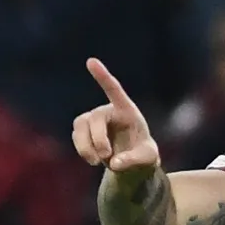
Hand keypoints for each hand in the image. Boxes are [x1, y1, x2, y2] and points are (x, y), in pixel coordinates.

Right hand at [73, 58, 159, 172]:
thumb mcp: (148, 158)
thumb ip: (134, 160)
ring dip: (86, 145)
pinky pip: (76, 136)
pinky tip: (93, 160)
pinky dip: (82, 149)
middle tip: (106, 157)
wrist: (132, 162)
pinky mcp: (84, 131)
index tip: (91, 61)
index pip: (113, 89)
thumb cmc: (144, 154)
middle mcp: (108, 111)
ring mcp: (94, 120)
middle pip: (95, 118)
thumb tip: (115, 163)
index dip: (102, 76)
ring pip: (80, 125)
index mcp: (127, 110)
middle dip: (98, 139)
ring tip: (98, 162)